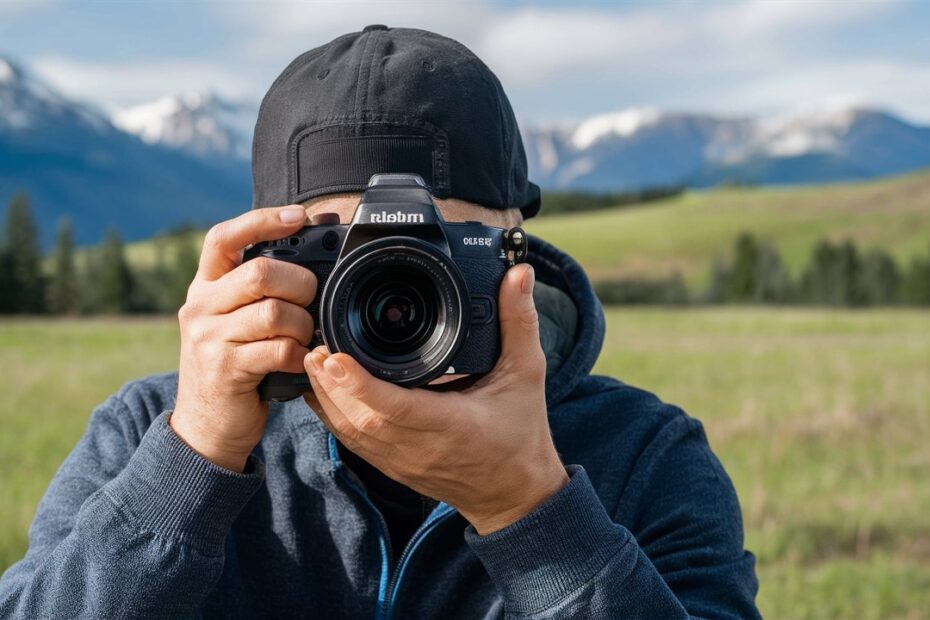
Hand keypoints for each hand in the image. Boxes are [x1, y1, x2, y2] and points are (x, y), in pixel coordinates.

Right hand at [171, 206, 316, 471]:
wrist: (206, 426)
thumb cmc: (234, 364)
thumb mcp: (233, 320)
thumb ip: (257, 289)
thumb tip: (308, 250)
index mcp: (205, 287)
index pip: (224, 237)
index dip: (262, 220)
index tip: (298, 215)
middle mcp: (200, 307)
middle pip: (261, 272)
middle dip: (301, 283)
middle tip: (311, 300)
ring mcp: (209, 338)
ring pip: (275, 312)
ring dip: (303, 325)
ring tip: (305, 338)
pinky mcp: (226, 369)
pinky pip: (279, 350)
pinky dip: (299, 355)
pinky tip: (298, 362)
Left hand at [304, 264, 568, 534]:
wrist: (514, 494)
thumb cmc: (522, 434)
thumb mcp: (527, 373)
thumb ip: (520, 321)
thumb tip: (520, 274)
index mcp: (452, 425)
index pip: (397, 406)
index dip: (362, 382)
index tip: (336, 356)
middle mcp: (419, 447)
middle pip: (360, 417)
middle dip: (331, 382)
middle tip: (314, 344)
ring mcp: (400, 460)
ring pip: (349, 430)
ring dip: (325, 396)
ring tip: (311, 359)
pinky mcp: (391, 466)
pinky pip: (352, 441)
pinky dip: (331, 414)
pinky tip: (319, 389)